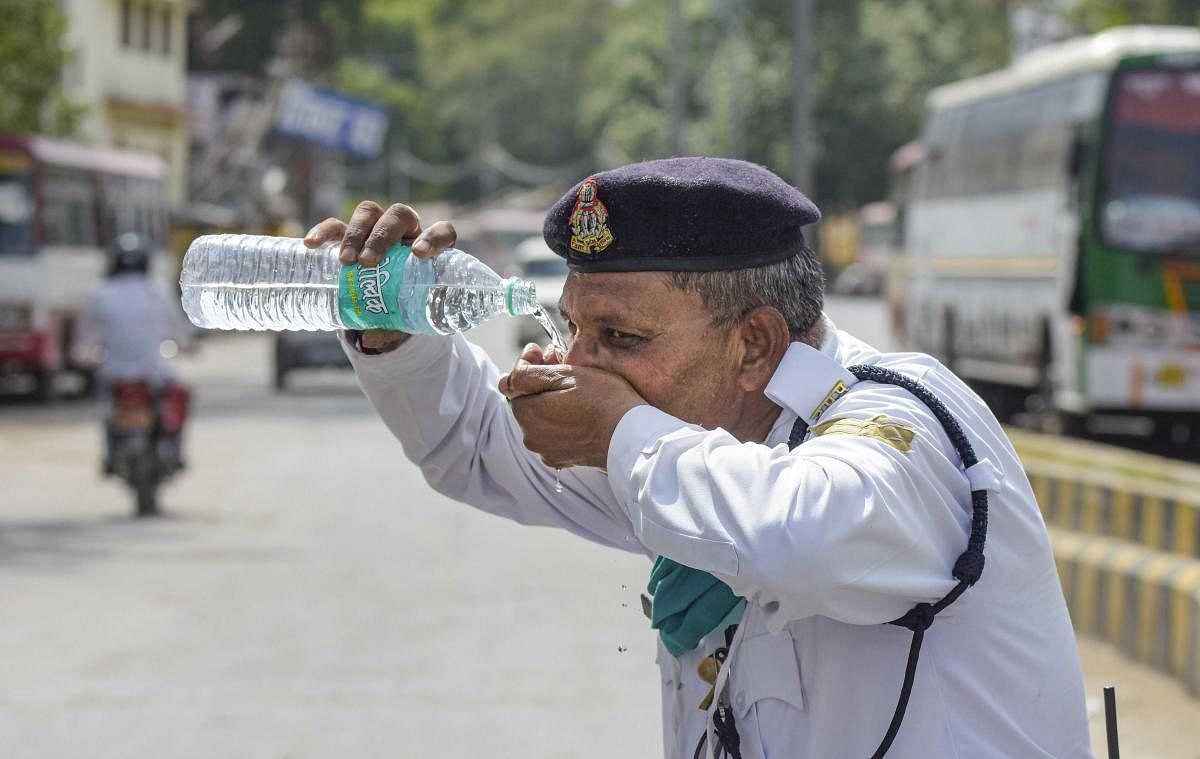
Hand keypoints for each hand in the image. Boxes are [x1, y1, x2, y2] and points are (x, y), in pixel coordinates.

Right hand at [304, 200, 457, 348]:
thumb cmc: (400, 306)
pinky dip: (324, 231)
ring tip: (346, 261)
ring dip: (357, 233)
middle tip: (369, 262)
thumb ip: (393, 328)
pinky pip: (336, 224)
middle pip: (399, 216)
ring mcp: (376, 229)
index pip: (442, 231)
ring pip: (370, 213)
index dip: (434, 237)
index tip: (419, 254)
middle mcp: (406, 232)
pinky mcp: (350, 233)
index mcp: (429, 249)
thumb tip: (371, 339)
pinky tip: (312, 244)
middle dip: (383, 236)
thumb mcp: (403, 319)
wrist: (380, 299)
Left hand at [499, 343, 645, 469]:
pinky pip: (555, 433)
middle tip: (563, 365)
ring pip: (542, 418)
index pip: (514, 385)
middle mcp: (531, 438)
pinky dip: (563, 421)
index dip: (529, 365)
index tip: (544, 352)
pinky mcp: (564, 459)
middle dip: (541, 383)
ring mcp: (547, 451)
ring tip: (576, 389)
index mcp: (527, 415)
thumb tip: (507, 378)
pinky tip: (582, 412)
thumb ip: (528, 375)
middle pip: (528, 402)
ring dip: (552, 401)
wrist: (632, 436)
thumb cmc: (603, 400)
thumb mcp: (566, 375)